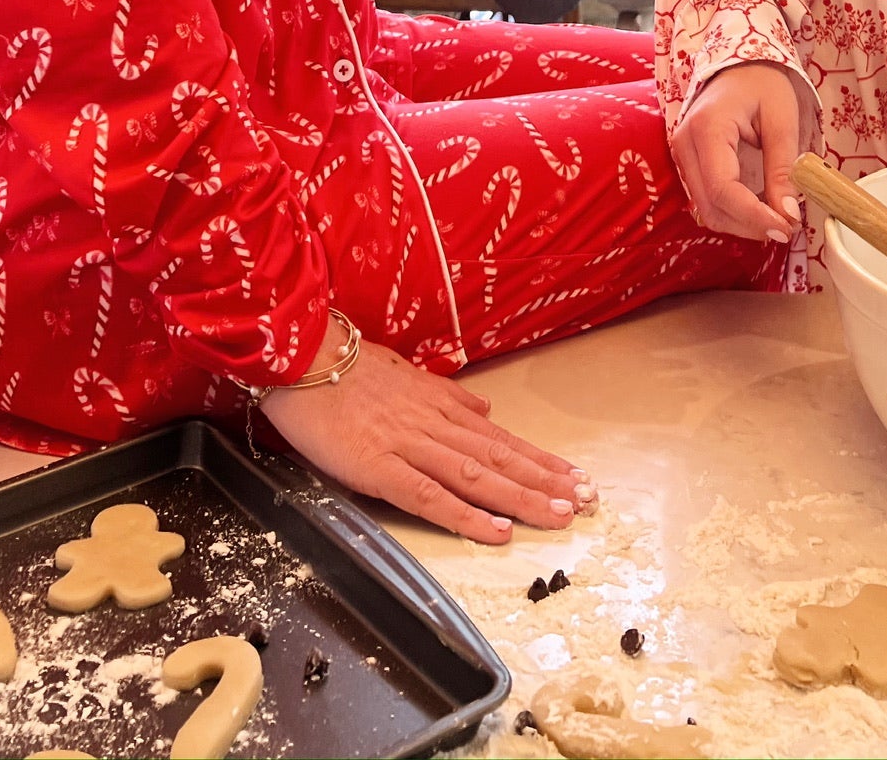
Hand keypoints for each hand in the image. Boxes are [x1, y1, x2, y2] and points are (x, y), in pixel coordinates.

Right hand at [262, 320, 595, 543]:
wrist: (299, 355)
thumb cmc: (343, 365)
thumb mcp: (402, 371)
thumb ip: (444, 394)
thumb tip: (483, 409)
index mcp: (437, 404)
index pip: (499, 437)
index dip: (538, 459)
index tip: (574, 476)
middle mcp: (433, 423)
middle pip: (499, 457)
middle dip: (546, 481)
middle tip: (588, 500)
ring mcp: (408, 444)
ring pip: (476, 476)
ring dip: (521, 496)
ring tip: (559, 514)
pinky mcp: (378, 466)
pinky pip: (428, 495)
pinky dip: (464, 514)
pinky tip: (494, 530)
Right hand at [671, 61, 803, 241]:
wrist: (738, 66)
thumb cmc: (762, 83)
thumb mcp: (782, 120)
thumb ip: (783, 169)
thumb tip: (788, 215)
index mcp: (708, 128)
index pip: (723, 189)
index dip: (753, 217)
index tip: (786, 228)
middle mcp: (685, 144)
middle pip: (711, 206)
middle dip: (749, 226)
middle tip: (787, 227)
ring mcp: (682, 155)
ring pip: (706, 210)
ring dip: (741, 223)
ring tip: (777, 217)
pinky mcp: (688, 163)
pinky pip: (707, 200)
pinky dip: (733, 213)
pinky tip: (759, 207)